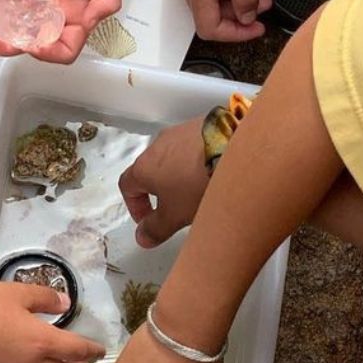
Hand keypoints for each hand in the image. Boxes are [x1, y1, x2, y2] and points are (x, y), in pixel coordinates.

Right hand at [119, 117, 208, 247]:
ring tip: (201, 190)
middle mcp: (158, 144)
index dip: (135, 206)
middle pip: (152, 170)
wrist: (236, 151)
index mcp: (143, 166)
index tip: (149, 220)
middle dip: (161, 190)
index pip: (127, 186)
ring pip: (175, 156)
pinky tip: (216, 172)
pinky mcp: (205, 125)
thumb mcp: (175, 216)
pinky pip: (196, 146)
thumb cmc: (198, 182)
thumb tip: (143, 237)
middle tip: (177, 209)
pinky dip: (201, 160)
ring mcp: (181, 131)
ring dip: (181, 174)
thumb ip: (155, 229)